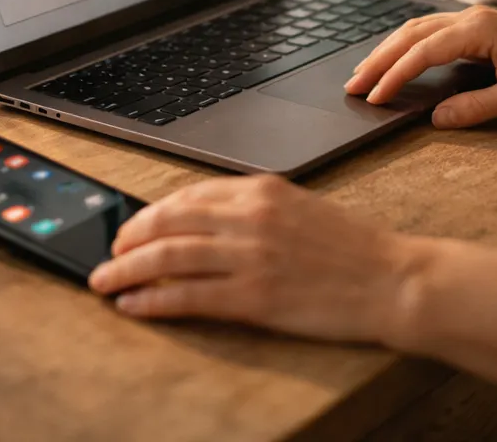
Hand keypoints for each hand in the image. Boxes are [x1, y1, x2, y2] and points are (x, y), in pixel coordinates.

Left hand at [88, 174, 423, 343]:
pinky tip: (134, 305)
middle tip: (109, 255)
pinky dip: (152, 301)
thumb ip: (253, 211)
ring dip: (126, 271)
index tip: (133, 227)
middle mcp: (251, 217)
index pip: (188, 196)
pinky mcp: (254, 297)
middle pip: (168, 223)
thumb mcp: (300, 209)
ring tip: (105, 282)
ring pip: (167, 258)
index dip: (151, 213)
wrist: (391, 280)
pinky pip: (187, 296)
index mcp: (262, 190)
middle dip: (128, 240)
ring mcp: (250, 257)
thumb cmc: (352, 249)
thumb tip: (201, 224)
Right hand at [345, 6, 496, 128]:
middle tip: (353, 86)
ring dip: (389, 51)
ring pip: (418, 29)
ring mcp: (474, 18)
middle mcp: (472, 17)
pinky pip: (432, 31)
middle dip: (379, 60)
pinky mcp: (478, 27)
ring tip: (364, 74)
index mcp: (480, 30)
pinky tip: (396, 59)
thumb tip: (436, 119)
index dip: (395, 75)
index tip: (373, 96)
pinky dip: (407, 46)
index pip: (424, 51)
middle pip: (412, 34)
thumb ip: (477, 108)